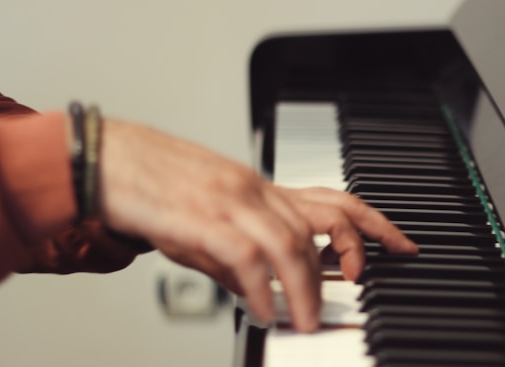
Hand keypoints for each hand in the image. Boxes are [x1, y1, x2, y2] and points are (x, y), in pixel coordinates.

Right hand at [96, 119, 416, 331]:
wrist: (104, 160)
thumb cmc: (156, 188)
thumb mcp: (210, 217)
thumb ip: (242, 253)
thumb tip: (263, 293)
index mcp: (261, 189)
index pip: (334, 199)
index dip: (375, 223)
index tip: (400, 245)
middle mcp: (254, 191)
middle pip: (323, 218)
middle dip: (354, 251)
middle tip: (360, 286)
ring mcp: (228, 202)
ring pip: (290, 242)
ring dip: (305, 288)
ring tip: (306, 322)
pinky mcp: (198, 219)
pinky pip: (244, 256)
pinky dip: (260, 288)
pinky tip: (261, 310)